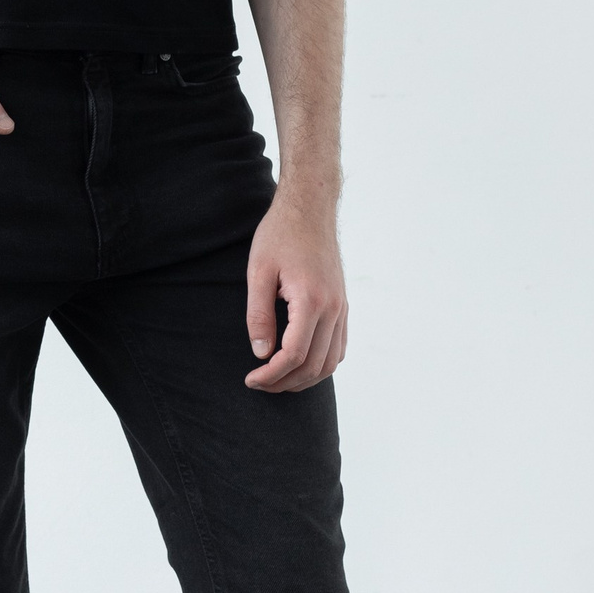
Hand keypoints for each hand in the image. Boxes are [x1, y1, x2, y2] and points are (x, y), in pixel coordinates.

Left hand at [244, 189, 346, 390]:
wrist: (310, 208)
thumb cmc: (280, 235)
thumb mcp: (258, 272)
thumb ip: (258, 315)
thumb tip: (261, 353)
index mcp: (312, 301)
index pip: (294, 355)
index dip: (271, 374)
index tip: (250, 379)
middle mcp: (333, 308)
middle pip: (314, 365)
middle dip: (285, 382)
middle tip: (258, 383)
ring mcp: (342, 307)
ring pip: (331, 362)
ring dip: (305, 378)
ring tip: (277, 379)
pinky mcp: (343, 305)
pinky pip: (339, 347)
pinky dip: (322, 364)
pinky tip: (300, 365)